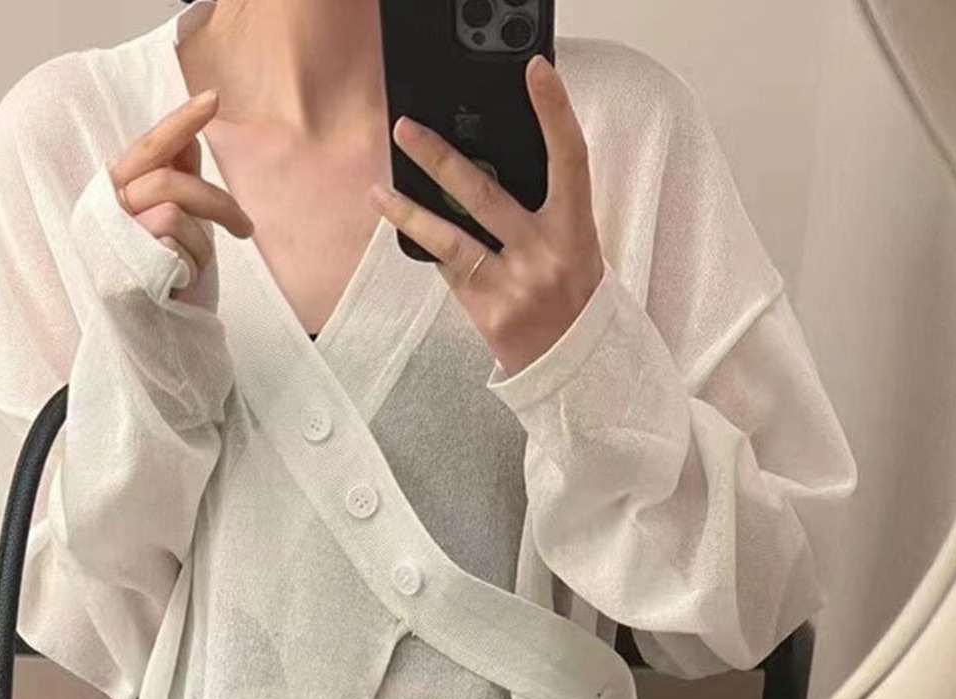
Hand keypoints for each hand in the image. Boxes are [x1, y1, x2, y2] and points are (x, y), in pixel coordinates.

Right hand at [107, 89, 254, 308]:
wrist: (162, 344)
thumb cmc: (169, 287)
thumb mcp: (179, 229)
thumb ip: (176, 185)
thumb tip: (189, 142)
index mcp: (116, 195)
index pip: (149, 148)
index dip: (180, 123)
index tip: (213, 98)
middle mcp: (105, 210)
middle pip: (169, 179)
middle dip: (217, 201)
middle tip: (246, 230)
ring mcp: (110, 237)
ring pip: (175, 207)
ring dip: (204, 242)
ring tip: (201, 269)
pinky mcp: (122, 263)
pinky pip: (173, 240)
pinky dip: (191, 263)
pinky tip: (180, 285)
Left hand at [368, 55, 603, 378]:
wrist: (574, 367)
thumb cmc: (571, 300)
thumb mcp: (573, 248)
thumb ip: (541, 211)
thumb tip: (488, 167)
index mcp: (576, 229)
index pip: (569, 159)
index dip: (555, 112)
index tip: (536, 73)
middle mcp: (547, 253)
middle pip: (487, 194)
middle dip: (441, 158)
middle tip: (406, 130)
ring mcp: (516, 284)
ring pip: (452, 238)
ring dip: (410, 211)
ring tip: (379, 191)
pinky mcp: (489, 312)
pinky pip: (449, 271)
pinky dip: (432, 251)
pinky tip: (411, 233)